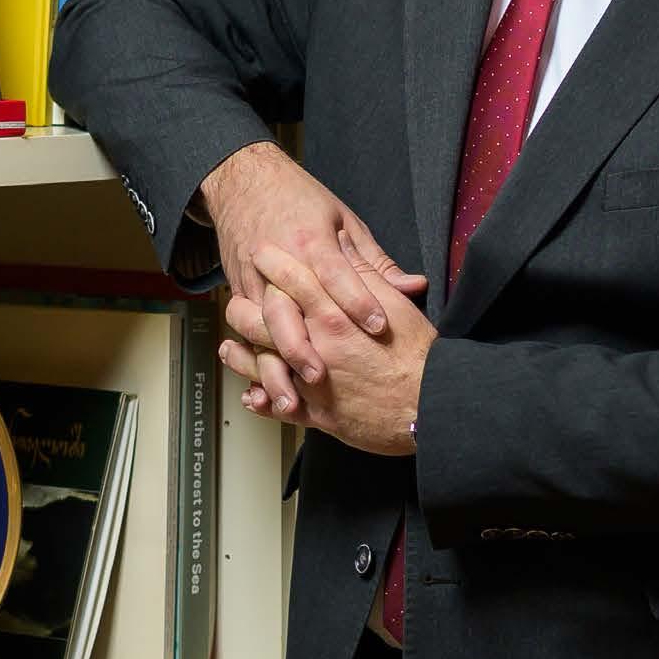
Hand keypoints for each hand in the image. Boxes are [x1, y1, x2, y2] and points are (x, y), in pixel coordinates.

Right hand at [199, 142, 426, 414]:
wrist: (242, 181)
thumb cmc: (298, 199)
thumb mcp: (343, 220)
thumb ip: (374, 262)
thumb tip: (412, 287)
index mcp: (309, 239)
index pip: (335, 274)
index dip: (357, 302)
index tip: (379, 328)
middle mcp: (277, 262)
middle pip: (286, 310)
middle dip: (302, 347)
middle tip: (322, 377)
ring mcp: (253, 280)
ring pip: (259, 330)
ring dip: (274, 365)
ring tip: (291, 397)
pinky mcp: (239, 292)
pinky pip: (244, 333)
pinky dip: (253, 363)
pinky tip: (265, 389)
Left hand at [222, 238, 433, 455]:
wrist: (430, 403)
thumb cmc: (417, 354)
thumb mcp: (395, 303)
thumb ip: (370, 275)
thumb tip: (347, 245)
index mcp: (334, 310)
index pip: (292, 278)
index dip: (272, 262)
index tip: (260, 252)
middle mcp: (316, 342)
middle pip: (262, 318)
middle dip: (243, 308)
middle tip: (235, 300)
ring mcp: (311, 379)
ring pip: (260, 362)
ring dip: (240, 356)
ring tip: (229, 349)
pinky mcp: (317, 412)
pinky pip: (277, 407)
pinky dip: (261, 401)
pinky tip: (252, 396)